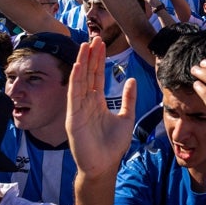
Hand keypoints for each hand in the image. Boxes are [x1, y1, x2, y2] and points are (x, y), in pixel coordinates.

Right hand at [66, 37, 135, 176]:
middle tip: (94, 38)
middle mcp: (86, 103)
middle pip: (87, 74)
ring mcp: (78, 109)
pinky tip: (77, 66)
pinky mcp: (73, 117)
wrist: (104, 166)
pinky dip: (75, 80)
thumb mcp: (126, 118)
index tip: (101, 44)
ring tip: (85, 46)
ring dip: (82, 63)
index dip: (98, 60)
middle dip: (90, 56)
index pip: (96, 76)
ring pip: (80, 81)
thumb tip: (132, 80)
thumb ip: (128, 99)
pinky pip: (73, 95)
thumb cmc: (113, 145)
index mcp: (97, 102)